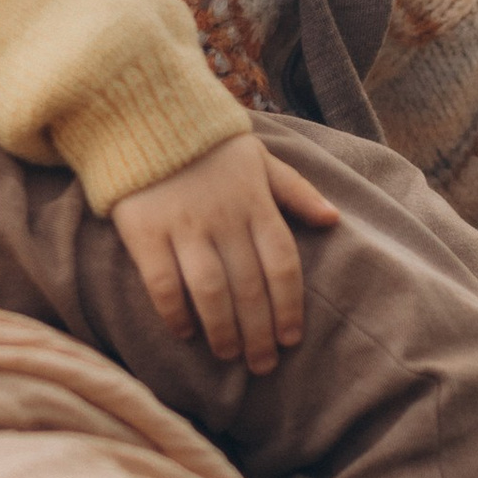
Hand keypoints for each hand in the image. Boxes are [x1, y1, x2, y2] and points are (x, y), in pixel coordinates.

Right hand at [110, 135, 343, 374]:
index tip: (291, 339)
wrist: (144, 112)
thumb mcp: (260, 159)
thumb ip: (296, 192)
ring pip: (210, 292)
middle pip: (250, 288)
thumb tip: (333, 220)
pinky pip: (162, 283)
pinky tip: (185, 333)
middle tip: (262, 365)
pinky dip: (175, 313)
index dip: (289, 308)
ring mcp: (184, 225)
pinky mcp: (145, 231)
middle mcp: (224, 218)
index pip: (283, 265)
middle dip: (259, 333)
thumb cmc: (208, 145)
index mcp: (256, 203)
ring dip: (223, 330)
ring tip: (229, 356)